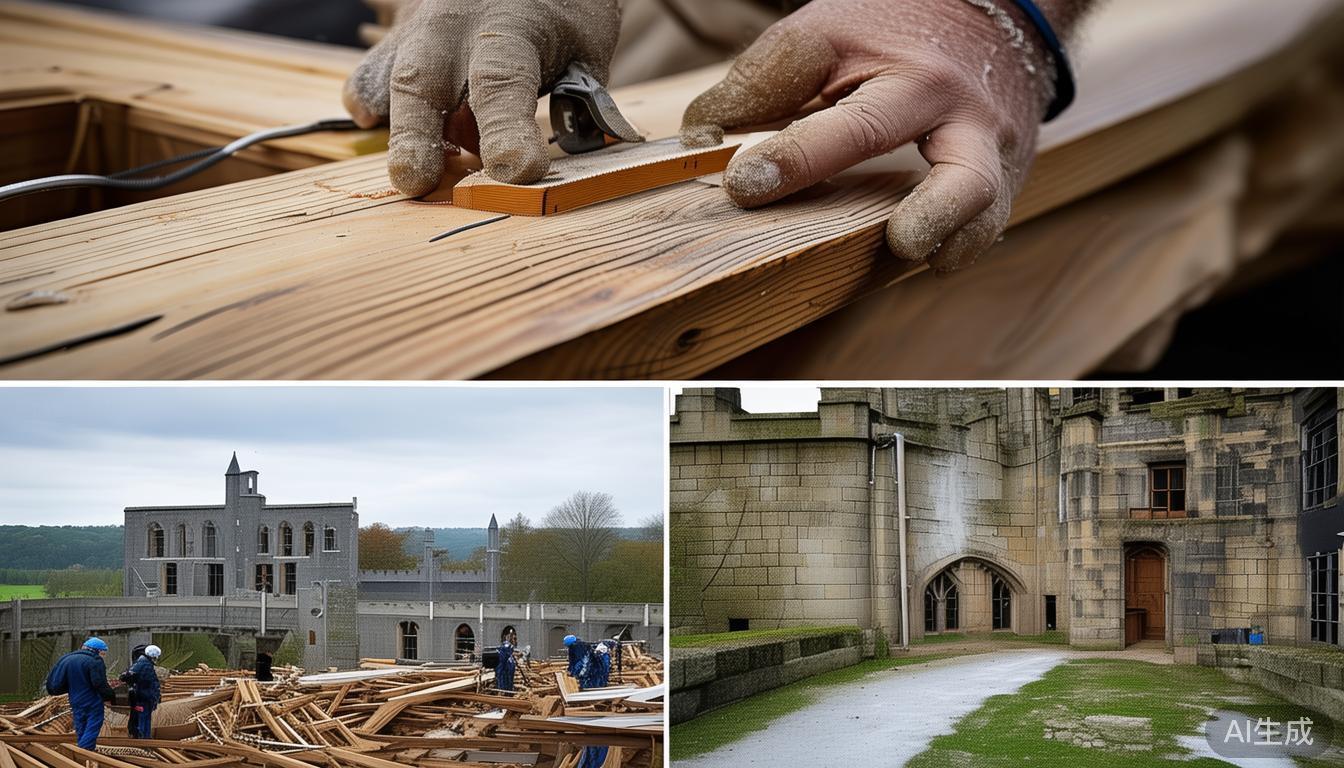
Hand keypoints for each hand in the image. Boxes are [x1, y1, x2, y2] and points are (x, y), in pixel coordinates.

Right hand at [344, 0, 621, 194]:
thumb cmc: (561, 14)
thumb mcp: (585, 47)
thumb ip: (575, 100)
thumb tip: (565, 153)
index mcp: (510, 26)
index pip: (502, 81)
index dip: (507, 130)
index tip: (518, 171)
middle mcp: (453, 26)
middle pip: (421, 81)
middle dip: (415, 137)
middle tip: (416, 183)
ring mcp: (418, 31)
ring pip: (388, 79)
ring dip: (402, 132)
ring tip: (416, 172)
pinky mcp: (398, 43)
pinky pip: (371, 77)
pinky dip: (371, 102)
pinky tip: (378, 121)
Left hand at [681, 0, 1084, 272]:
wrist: (989, 23)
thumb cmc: (891, 41)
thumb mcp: (824, 38)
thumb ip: (762, 86)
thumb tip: (702, 141)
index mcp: (884, 60)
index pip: (815, 85)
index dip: (783, 145)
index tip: (741, 181)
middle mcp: (937, 97)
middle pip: (885, 130)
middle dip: (834, 166)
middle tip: (800, 200)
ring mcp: (981, 139)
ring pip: (973, 185)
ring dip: (940, 221)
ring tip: (907, 244)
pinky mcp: (1004, 177)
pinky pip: (987, 222)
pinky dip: (959, 244)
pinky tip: (932, 259)